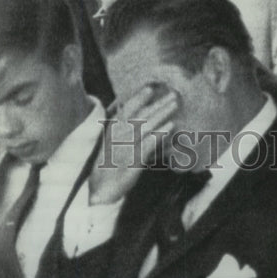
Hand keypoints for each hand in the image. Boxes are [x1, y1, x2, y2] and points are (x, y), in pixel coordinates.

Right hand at [89, 84, 178, 205]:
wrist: (101, 190)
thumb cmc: (110, 167)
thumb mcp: (115, 147)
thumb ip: (125, 133)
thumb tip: (137, 121)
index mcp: (113, 131)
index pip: (126, 110)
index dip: (138, 98)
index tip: (151, 88)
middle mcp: (118, 136)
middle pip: (140, 116)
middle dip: (157, 104)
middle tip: (173, 94)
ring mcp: (125, 147)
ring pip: (145, 126)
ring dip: (161, 114)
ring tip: (175, 105)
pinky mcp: (133, 160)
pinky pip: (148, 144)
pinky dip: (159, 134)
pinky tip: (170, 127)